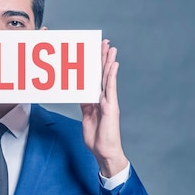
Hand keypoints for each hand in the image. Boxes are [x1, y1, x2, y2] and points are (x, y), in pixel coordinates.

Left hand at [80, 39, 128, 177]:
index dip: (95, 66)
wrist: (105, 151)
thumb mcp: (86, 118)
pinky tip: (113, 64)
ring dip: (108, 62)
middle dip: (102, 58)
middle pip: (102, 75)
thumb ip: (85, 106)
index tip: (94, 53)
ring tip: (110, 47)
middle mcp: (104, 98)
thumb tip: (80, 94)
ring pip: (107, 77)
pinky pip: (110, 87)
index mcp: (97, 101)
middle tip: (104, 43)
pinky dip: (111, 75)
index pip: (95, 79)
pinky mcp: (111, 106)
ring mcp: (108, 101)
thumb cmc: (97, 138)